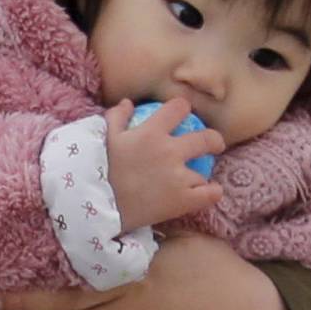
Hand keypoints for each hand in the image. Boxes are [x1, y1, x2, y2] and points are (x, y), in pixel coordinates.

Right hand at [104, 97, 223, 234]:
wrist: (97, 206)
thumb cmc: (99, 170)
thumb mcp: (105, 138)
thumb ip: (117, 117)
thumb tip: (128, 103)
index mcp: (151, 132)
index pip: (179, 108)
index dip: (183, 109)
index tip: (183, 115)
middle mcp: (169, 151)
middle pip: (206, 138)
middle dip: (214, 140)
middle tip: (213, 145)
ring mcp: (178, 177)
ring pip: (203, 172)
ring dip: (200, 176)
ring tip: (195, 181)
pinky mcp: (182, 201)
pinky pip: (210, 194)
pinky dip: (212, 192)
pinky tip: (209, 192)